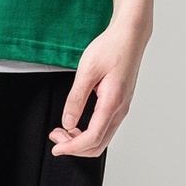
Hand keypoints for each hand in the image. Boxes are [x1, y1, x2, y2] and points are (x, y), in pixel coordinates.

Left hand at [48, 20, 149, 157]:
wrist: (129, 36)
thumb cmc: (111, 48)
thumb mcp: (87, 70)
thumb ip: (76, 98)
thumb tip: (67, 122)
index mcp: (112, 103)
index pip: (92, 138)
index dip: (72, 148)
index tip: (56, 148)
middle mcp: (120, 110)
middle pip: (98, 144)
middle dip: (75, 146)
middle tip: (56, 137)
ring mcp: (122, 107)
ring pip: (102, 137)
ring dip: (81, 139)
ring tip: (63, 129)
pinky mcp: (120, 103)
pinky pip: (105, 126)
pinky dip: (89, 131)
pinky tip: (77, 121)